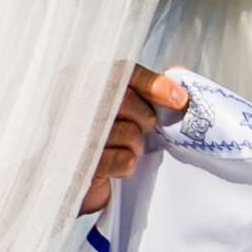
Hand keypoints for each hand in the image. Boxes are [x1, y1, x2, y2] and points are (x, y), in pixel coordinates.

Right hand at [79, 64, 187, 215]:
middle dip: (145, 117)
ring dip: (136, 145)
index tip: (179, 99)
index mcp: (81, 80)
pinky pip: (124, 160)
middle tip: (141, 128)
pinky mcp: (81, 163)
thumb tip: (179, 79)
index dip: (152, 83)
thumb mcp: (126, 108)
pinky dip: (127, 164)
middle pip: (126, 101)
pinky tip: (115, 164)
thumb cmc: (106, 137)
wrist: (77, 179)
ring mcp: (74, 132)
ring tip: (123, 147)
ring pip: (129, 133)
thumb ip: (149, 89)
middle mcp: (72, 101)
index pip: (121, 72)